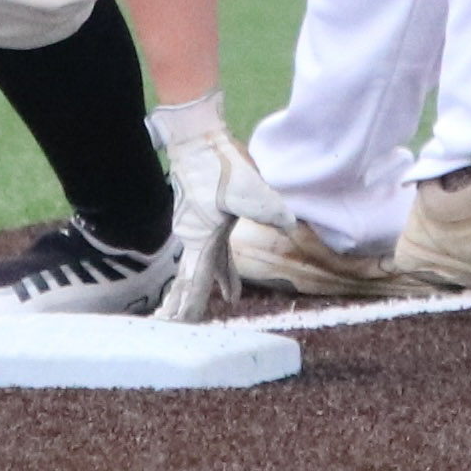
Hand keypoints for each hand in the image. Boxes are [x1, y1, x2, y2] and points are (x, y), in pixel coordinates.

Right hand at [148, 90, 294, 320]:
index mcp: (201, 239)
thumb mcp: (247, 187)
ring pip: (203, 271)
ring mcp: (198, 229)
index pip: (193, 282)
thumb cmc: (216, 164)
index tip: (178, 329)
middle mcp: (195, 239)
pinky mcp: (207, 220)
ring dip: (209, 293)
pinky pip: (213, 257)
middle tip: (183, 333)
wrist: (198, 138)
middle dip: (189, 308)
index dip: (187, 308)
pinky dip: (221, 276)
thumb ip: (269, 208)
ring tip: (221, 316)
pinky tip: (231, 290)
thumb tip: (292, 223)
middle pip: (192, 282)